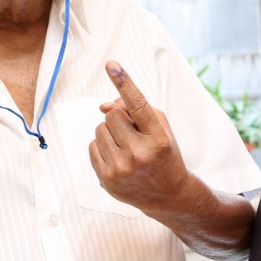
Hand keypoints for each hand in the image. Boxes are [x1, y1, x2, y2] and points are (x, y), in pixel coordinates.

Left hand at [88, 60, 189, 211]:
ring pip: (99, 129)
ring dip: (110, 133)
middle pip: (113, 115)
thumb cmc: (164, 154)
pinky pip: (92, 146)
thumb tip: (103, 106)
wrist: (168, 195)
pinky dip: (102, 147)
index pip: (138, 105)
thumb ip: (136, 109)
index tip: (111, 64)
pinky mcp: (106, 179)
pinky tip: (118, 158)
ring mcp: (121, 169)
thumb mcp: (161, 129)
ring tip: (126, 147)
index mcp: (158, 138)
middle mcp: (139, 154)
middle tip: (133, 134)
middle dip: (120, 119)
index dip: (124, 83)